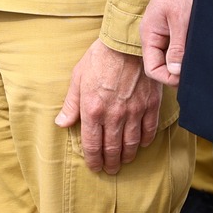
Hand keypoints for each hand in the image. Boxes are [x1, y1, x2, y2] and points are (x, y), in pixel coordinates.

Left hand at [58, 39, 161, 173]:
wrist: (127, 42)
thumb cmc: (99, 57)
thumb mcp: (78, 77)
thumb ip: (71, 104)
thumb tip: (61, 123)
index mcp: (92, 110)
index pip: (92, 145)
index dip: (93, 160)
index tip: (94, 167)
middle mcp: (113, 115)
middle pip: (112, 149)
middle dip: (110, 163)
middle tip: (110, 170)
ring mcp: (134, 111)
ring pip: (131, 143)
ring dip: (126, 156)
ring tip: (124, 161)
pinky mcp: (150, 105)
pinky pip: (149, 130)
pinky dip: (144, 140)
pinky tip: (141, 144)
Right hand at [141, 0, 193, 87]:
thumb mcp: (181, 20)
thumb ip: (177, 47)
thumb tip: (175, 72)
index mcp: (149, 35)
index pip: (153, 69)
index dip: (168, 77)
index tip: (186, 77)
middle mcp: (153, 37)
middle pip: (161, 66)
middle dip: (177, 72)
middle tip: (195, 72)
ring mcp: (163, 34)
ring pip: (170, 59)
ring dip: (183, 62)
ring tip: (198, 61)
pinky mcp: (172, 30)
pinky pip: (176, 49)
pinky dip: (186, 53)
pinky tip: (197, 52)